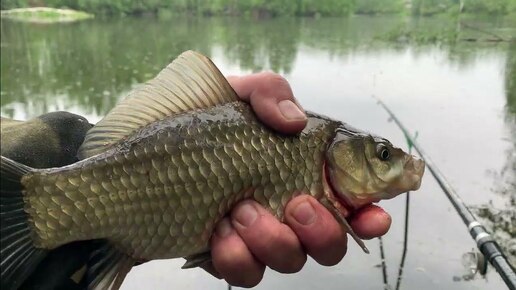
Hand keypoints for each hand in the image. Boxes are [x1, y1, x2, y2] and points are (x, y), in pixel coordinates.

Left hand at [202, 72, 391, 286]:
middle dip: (323, 231)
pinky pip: (248, 273)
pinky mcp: (228, 255)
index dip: (370, 215)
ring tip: (238, 209)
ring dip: (272, 238)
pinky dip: (237, 255)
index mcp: (300, 170)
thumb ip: (271, 92)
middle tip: (295, 204)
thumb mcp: (235, 92)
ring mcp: (259, 235)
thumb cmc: (196, 118)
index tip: (372, 217)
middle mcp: (286, 207)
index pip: (351, 199)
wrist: (143, 154)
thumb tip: (294, 121)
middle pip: (331, 243)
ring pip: (292, 261)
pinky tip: (217, 229)